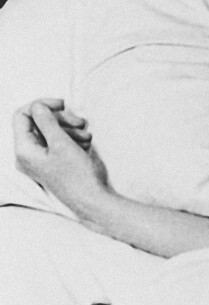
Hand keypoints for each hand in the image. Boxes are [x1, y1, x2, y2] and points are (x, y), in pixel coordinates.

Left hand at [13, 99, 110, 214]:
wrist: (91, 199)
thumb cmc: (75, 174)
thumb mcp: (61, 143)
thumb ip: (47, 122)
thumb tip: (37, 106)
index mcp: (23, 149)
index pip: (22, 116)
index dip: (41, 106)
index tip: (62, 105)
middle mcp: (27, 154)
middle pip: (37, 122)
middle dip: (60, 118)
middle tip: (80, 122)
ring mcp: (38, 159)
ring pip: (49, 131)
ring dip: (69, 128)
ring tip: (86, 136)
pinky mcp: (50, 162)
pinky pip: (56, 142)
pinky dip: (70, 138)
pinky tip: (85, 143)